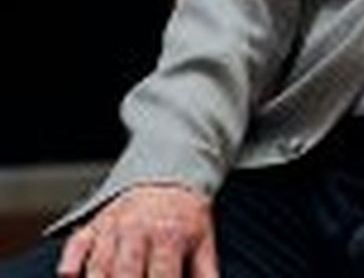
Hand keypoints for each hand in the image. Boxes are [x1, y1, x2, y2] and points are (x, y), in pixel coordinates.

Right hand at [56, 184, 216, 277]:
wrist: (167, 182)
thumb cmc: (185, 219)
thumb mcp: (204, 244)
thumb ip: (206, 276)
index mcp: (170, 235)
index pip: (162, 276)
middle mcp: (137, 229)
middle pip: (125, 273)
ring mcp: (111, 228)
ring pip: (98, 266)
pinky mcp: (91, 227)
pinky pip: (75, 247)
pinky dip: (70, 267)